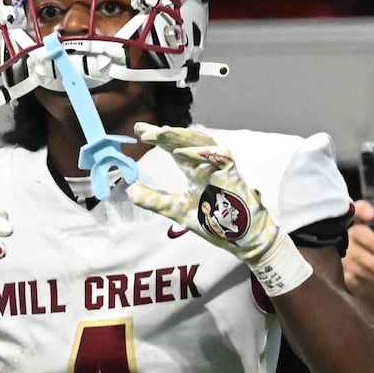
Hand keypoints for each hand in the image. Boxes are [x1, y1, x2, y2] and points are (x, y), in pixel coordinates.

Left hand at [127, 123, 280, 258]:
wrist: (243, 241)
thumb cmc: (216, 224)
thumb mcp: (178, 210)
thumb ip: (156, 200)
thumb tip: (130, 191)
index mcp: (195, 171)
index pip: (174, 148)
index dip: (158, 138)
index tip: (138, 130)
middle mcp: (207, 166)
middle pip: (186, 142)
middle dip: (165, 134)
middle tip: (144, 131)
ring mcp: (221, 169)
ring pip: (203, 143)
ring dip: (181, 138)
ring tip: (159, 134)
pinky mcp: (233, 176)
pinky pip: (221, 157)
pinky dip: (201, 153)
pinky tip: (180, 154)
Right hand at [344, 200, 373, 301]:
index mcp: (363, 224)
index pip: (357, 210)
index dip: (362, 210)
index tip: (373, 214)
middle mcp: (351, 237)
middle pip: (357, 233)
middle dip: (371, 240)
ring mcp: (346, 255)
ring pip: (355, 255)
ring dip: (371, 262)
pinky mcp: (345, 274)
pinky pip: (354, 273)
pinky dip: (368, 277)